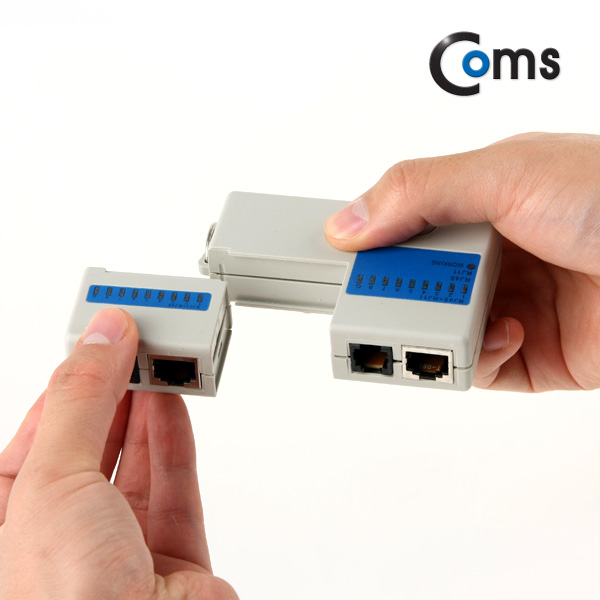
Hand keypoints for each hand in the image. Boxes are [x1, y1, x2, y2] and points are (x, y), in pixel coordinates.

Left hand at [0, 308, 237, 599]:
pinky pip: (174, 481)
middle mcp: (62, 536)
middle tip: (136, 338)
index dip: (69, 379)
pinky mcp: (174, 555)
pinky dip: (176, 434)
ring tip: (160, 356)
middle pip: (92, 440)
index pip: (41, 431)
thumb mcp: (52, 479)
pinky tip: (174, 397)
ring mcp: (120, 546)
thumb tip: (104, 335)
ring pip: (137, 458)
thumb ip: (83, 399)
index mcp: (9, 522)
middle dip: (114, 387)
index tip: (99, 335)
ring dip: (149, 404)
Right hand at [325, 132, 599, 391]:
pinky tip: (501, 334)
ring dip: (435, 331)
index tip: (334, 264)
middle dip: (394, 296)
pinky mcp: (527, 354)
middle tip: (380, 300)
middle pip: (411, 284)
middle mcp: (490, 254)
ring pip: (436, 330)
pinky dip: (474, 359)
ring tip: (447, 319)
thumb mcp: (509, 172)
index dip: (365, 246)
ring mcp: (507, 304)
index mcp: (476, 202)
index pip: (398, 226)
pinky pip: (474, 366)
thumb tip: (349, 223)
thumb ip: (419, 190)